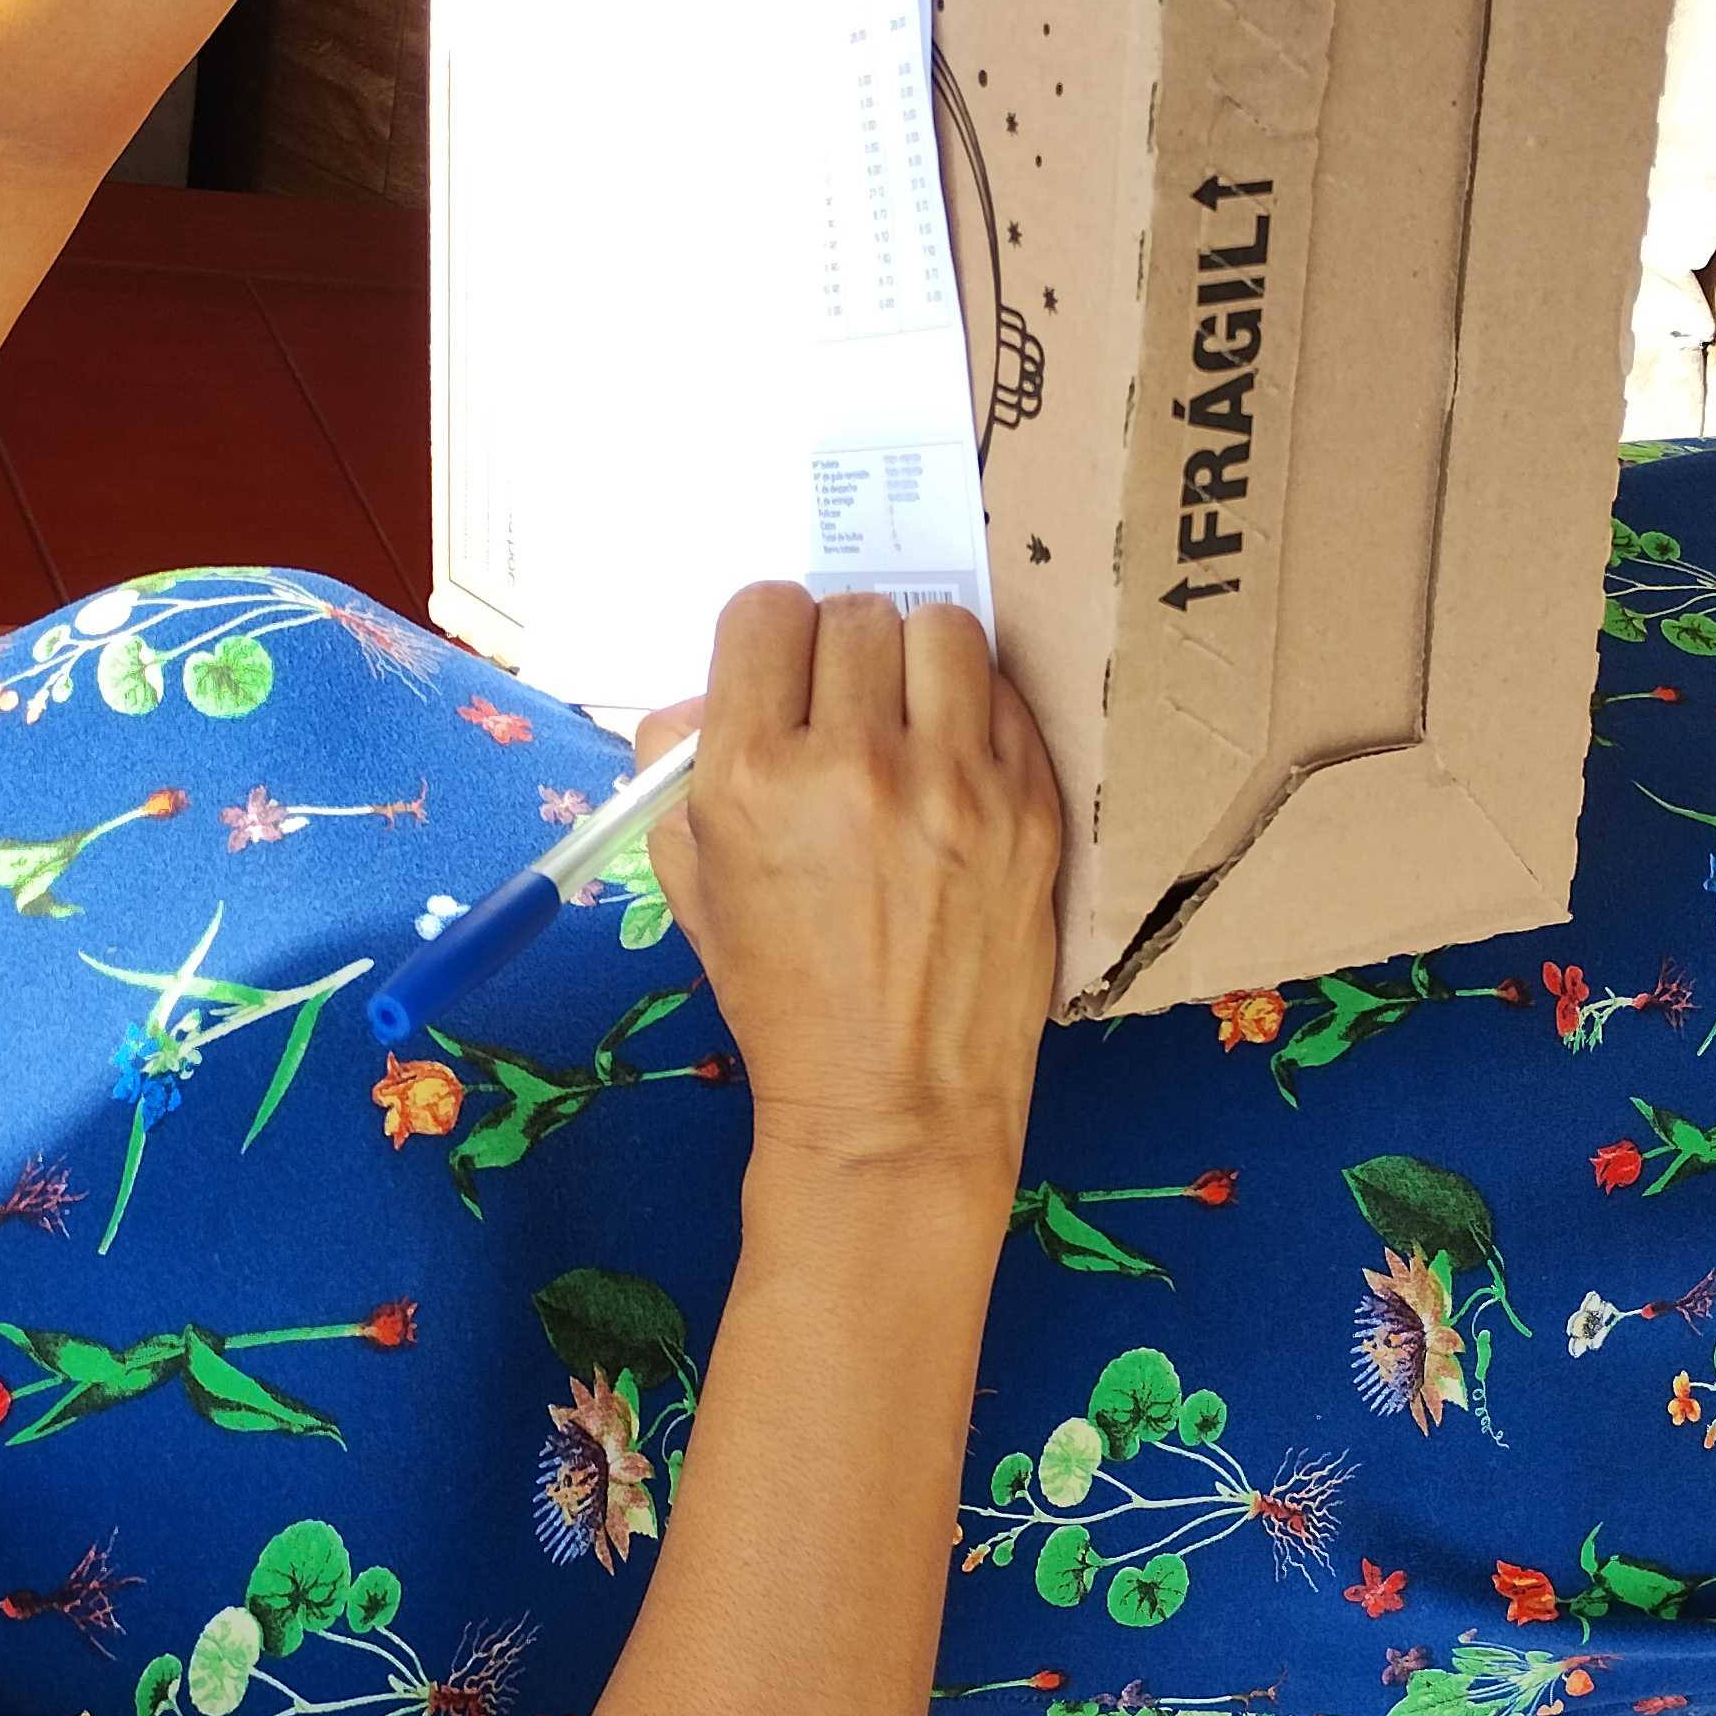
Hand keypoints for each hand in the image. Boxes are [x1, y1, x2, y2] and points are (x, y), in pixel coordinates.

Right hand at [636, 586, 1060, 1192]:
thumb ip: (684, 770)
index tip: (780, 673)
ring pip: (944, 629)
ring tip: (912, 715)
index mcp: (750, 776)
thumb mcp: (694, 885)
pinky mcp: (1031, 805)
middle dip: (841, 649)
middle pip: (854, 613)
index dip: (768, 637)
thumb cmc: (784, 1000)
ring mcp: (954, 781)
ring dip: (919, 660)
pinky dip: (978, 711)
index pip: (763, 611)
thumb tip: (708, 694)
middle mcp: (852, 762)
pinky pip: (1006, 694)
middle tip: (845, 702)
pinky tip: (959, 761)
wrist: (893, 1104)